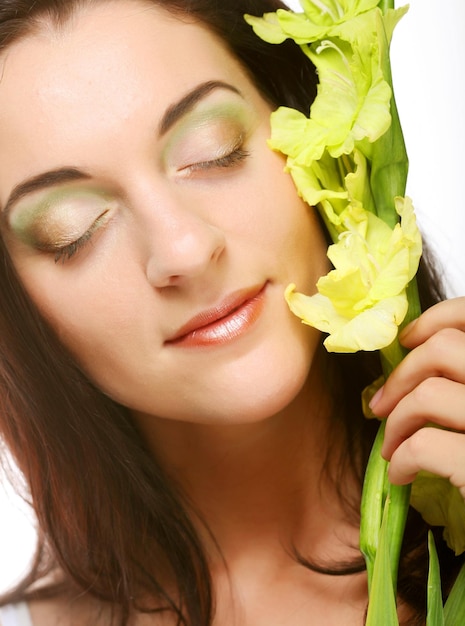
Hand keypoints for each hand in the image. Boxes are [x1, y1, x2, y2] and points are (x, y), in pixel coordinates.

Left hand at [369, 297, 464, 497]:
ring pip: (427, 393)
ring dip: (395, 419)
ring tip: (390, 444)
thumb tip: (415, 351)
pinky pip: (424, 446)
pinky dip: (402, 459)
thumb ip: (464, 377)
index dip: (433, 319)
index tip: (407, 341)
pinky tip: (403, 474)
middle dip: (400, 376)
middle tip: (380, 404)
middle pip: (442, 348)